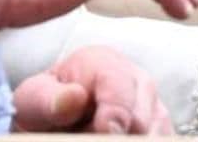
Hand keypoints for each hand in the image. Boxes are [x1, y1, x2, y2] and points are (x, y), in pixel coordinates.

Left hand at [13, 46, 172, 134]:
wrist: (55, 117)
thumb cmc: (46, 105)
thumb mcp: (35, 100)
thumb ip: (49, 99)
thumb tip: (75, 96)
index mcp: (106, 63)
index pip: (120, 93)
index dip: (112, 119)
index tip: (101, 130)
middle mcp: (139, 81)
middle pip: (140, 123)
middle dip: (111, 136)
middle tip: (82, 132)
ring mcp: (156, 109)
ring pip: (153, 137)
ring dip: (125, 140)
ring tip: (92, 134)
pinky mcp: (162, 132)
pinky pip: (160, 141)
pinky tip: (112, 137)